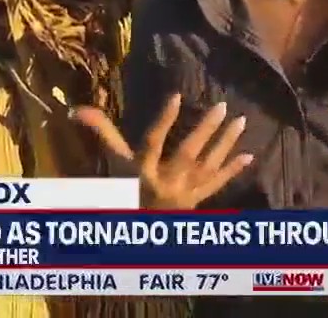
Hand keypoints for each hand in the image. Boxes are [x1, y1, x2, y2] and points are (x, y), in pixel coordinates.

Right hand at [71, 94, 254, 209]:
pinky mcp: (197, 201)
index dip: (164, 121)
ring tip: (241, 120)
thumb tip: (78, 109)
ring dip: (225, 143)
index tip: (176, 96)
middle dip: (205, 130)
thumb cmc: (125, 191)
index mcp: (142, 172)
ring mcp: (184, 194)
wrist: (140, 233)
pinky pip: (217, 184)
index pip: (153, 143)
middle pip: (187, 154)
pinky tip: (249, 155)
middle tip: (221, 106)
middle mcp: (165, 182)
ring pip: (208, 166)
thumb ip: (103, 135)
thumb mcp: (114, 163)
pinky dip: (233, 170)